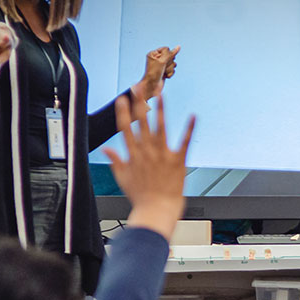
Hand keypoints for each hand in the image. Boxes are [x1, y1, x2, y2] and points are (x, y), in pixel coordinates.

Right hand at [102, 96, 193, 239]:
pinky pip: (185, 141)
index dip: (123, 112)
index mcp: (133, 155)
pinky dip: (189, 128)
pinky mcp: (178, 161)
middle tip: (139, 88)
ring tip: (161, 94)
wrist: (156, 211)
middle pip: (142, 123)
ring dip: (161, 110)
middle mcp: (147, 152)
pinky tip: (193, 116)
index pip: (125, 129)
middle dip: (139, 104)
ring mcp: (163, 155)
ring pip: (161, 128)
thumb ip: (115, 161)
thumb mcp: (122, 178)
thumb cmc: (140, 198)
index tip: (122, 99)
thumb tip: (106, 150)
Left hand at [137, 45, 179, 99]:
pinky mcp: (165, 71)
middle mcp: (157, 59)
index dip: (167, 55)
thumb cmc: (153, 73)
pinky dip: (170, 73)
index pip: (166, 49)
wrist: (151, 87)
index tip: (162, 61)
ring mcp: (162, 65)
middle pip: (171, 56)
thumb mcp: (162, 61)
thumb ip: (171, 54)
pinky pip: (173, 69)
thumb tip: (178, 47)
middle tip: (161, 68)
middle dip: (168, 63)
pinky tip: (165, 76)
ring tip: (163, 73)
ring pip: (173, 63)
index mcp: (153, 54)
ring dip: (169, 69)